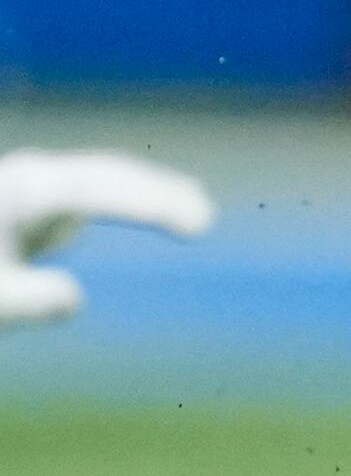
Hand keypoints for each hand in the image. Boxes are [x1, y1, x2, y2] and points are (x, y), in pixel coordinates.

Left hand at [0, 150, 211, 328]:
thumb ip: (29, 301)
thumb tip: (73, 296)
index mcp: (23, 191)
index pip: (98, 190)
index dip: (149, 204)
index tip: (195, 225)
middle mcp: (33, 178)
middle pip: (107, 174)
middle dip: (156, 192)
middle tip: (202, 220)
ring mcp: (36, 185)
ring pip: (106, 178)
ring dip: (151, 191)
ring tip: (195, 215)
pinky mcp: (38, 201)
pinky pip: (99, 191)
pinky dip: (132, 198)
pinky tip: (158, 208)